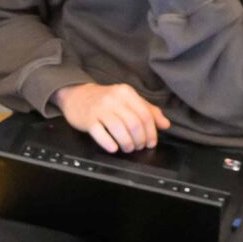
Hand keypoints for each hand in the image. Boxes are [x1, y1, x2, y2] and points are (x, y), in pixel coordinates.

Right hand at [55, 82, 170, 153]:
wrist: (77, 96)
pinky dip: (108, 143)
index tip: (151, 142)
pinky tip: (114, 148)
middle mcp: (113, 99)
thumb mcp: (127, 100)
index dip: (151, 132)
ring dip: (127, 143)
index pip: (145, 115)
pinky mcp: (88, 119)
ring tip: (128, 148)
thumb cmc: (105, 100)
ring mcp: (99, 109)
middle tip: (139, 147)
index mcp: (126, 93)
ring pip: (119, 129)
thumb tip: (165, 124)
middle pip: (134, 123)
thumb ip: (148, 110)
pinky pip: (100, 133)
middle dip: (140, 139)